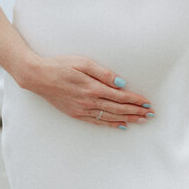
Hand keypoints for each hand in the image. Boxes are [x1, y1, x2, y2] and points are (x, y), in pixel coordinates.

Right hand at [16, 55, 152, 128]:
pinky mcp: (76, 113)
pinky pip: (97, 121)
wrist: (37, 76)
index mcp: (93, 88)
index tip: (147, 102)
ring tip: (141, 120)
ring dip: (128, 119)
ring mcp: (82, 109)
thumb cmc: (60, 65)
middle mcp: (89, 101)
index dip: (135, 100)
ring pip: (110, 116)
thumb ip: (104, 74)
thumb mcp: (83, 63)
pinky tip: (121, 125)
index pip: (120, 96)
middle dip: (136, 111)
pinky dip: (111, 124)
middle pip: (118, 109)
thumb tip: (122, 83)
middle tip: (151, 114)